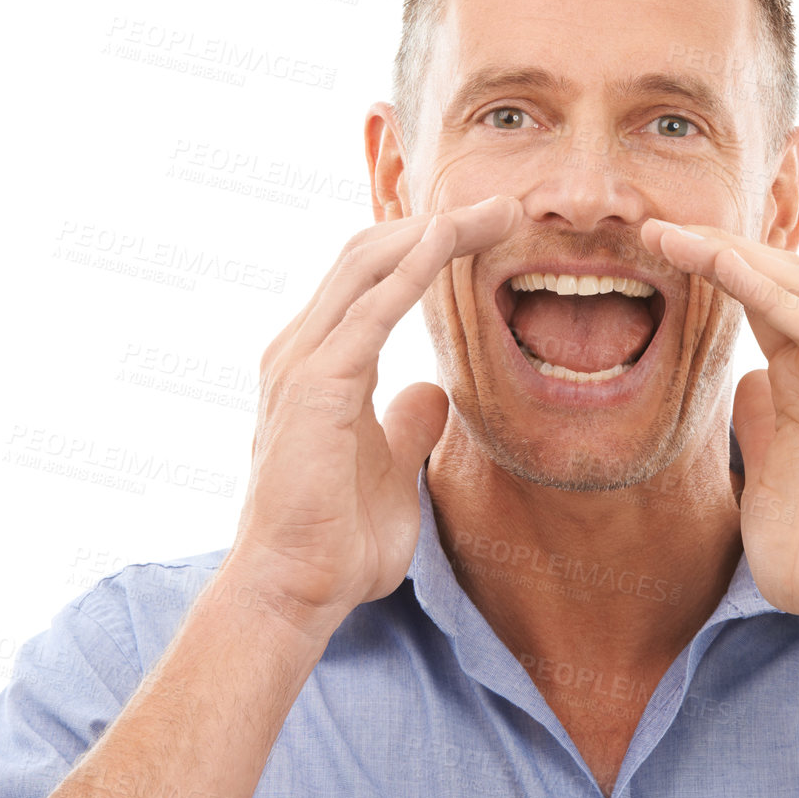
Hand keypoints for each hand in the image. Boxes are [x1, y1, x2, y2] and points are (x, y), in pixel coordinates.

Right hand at [228, 195, 521, 629]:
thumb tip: (432, 392)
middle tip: (505, 204)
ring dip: (434, 231)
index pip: (372, 278)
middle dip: (438, 222)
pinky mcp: (313, 388)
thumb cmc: (336, 542)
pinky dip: (408, 270)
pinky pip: (368, 311)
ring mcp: (301, 364)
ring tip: (494, 211)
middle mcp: (302, 351)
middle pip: (370, 255)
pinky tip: (447, 243)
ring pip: (367, 265)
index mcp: (320, 364)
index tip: (488, 229)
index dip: (426, 245)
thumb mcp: (390, 469)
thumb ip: (406, 425)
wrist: (294, 592)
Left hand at [640, 218, 798, 662]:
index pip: (761, 305)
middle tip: (657, 224)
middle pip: (778, 281)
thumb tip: (740, 385)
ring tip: (678, 233)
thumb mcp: (763, 481)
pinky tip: (727, 269)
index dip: (713, 272)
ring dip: (734, 255)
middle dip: (717, 246)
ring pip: (797, 288)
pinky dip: (769, 292)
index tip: (656, 251)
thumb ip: (757, 428)